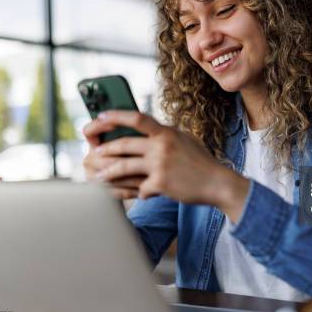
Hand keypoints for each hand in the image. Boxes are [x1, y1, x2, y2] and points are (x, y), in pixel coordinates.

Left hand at [86, 111, 249, 219]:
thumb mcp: (185, 140)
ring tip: (97, 176)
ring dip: (107, 172)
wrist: (218, 183)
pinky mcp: (161, 183)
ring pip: (124, 166)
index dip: (115, 116)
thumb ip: (165, 135)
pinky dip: (139, 193)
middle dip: (105, 148)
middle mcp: (162, 146)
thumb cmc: (201, 162)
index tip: (100, 117)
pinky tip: (141, 195)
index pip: (136, 118)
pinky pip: (140, 189)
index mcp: (167, 133)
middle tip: (94, 152)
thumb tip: (147, 130)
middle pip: (124, 144)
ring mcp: (160, 165)